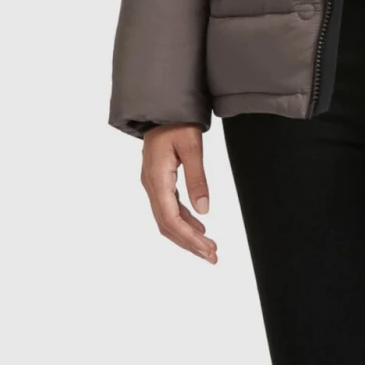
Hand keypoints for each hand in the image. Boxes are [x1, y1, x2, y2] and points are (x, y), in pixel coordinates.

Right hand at [140, 125, 218, 263]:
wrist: (163, 107)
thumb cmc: (177, 123)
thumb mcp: (192, 147)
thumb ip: (198, 179)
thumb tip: (204, 211)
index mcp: (157, 178)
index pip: (170, 218)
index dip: (189, 237)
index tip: (207, 249)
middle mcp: (151, 185)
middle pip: (167, 225)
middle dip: (189, 243)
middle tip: (212, 256)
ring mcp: (153, 185)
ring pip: (167, 220)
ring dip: (187, 236)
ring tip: (209, 248)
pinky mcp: (159, 182)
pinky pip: (169, 209)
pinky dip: (184, 222)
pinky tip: (200, 228)